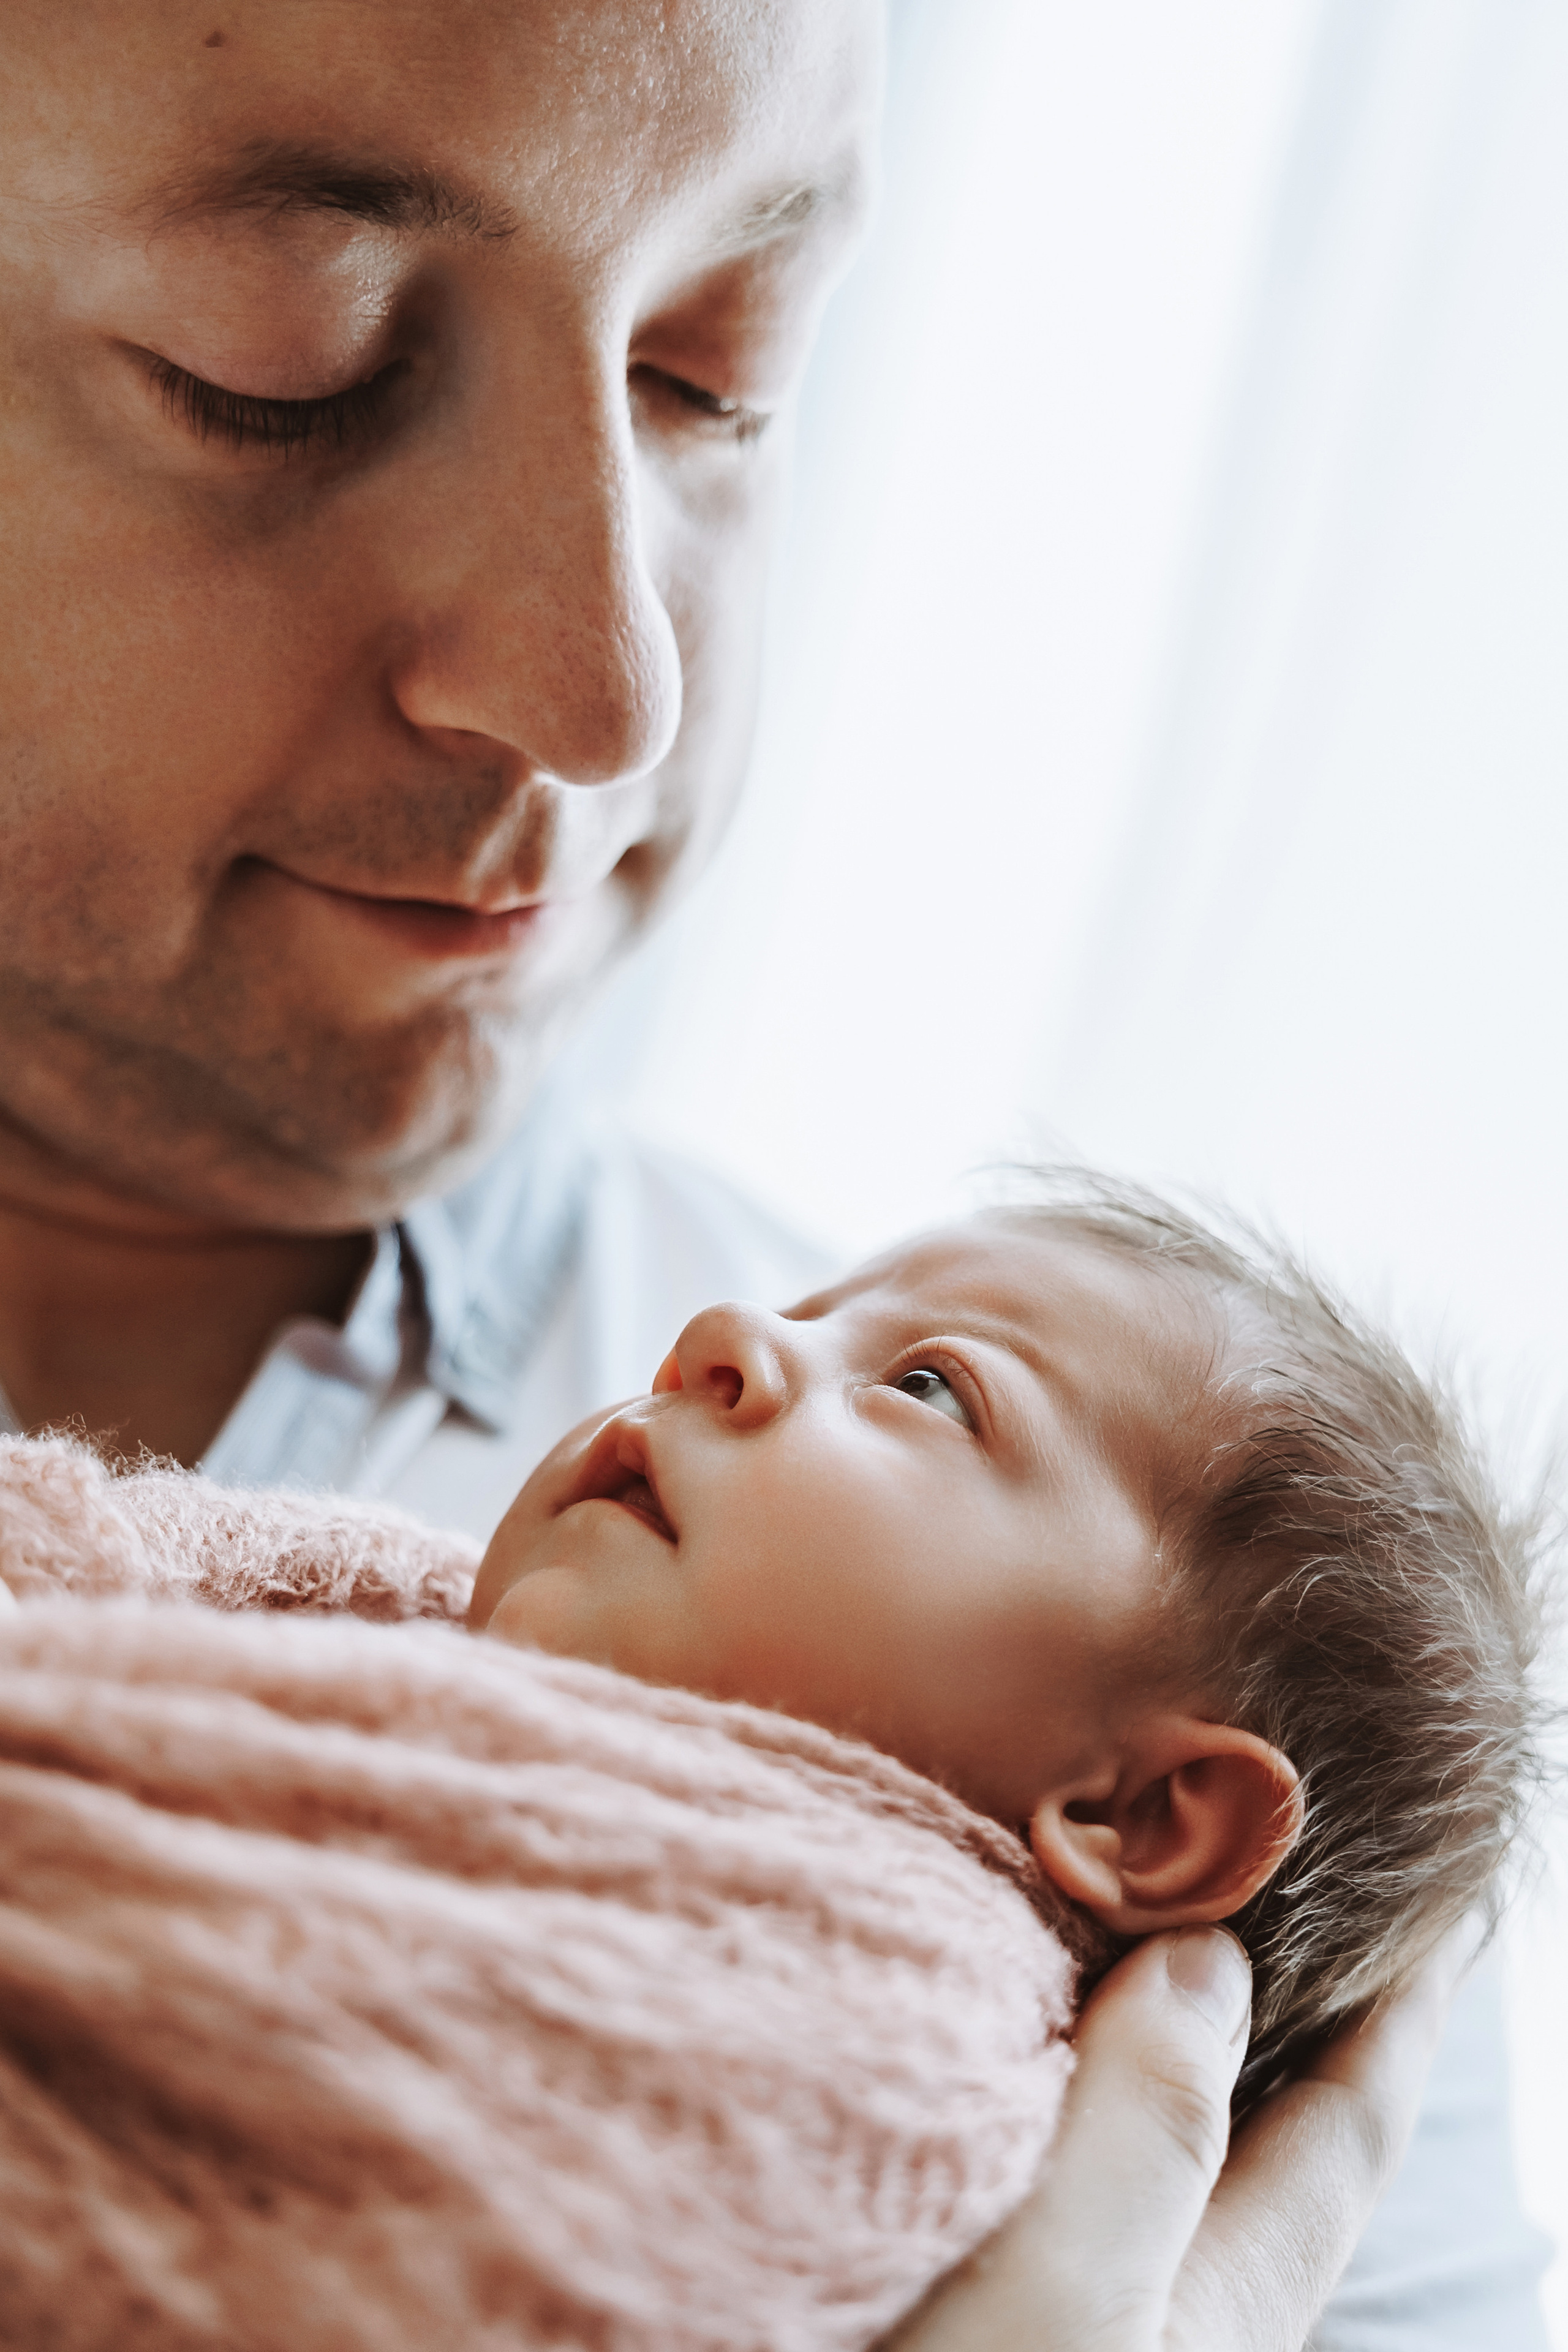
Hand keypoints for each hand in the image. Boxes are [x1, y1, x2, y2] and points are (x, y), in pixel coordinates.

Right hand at [882, 1922, 1470, 2351]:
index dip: (1405, 2008)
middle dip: (1309, 2012)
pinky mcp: (1007, 2309)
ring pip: (1171, 2148)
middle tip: (1317, 1885)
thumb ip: (1144, 2124)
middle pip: (1278, 2137)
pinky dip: (1089, 2086)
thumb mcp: (1056, 2295)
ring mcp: (1090, 2321)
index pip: (1350, 2127)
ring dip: (1189, 2043)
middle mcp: (1171, 2319)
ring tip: (1177, 1935)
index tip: (1445, 1895)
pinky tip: (1037, 2048)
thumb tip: (1211, 1963)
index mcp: (1219, 2308)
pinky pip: (1083, 2168)